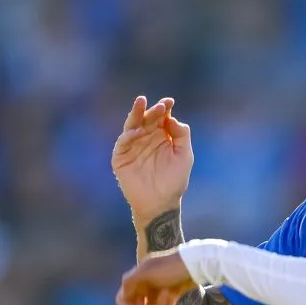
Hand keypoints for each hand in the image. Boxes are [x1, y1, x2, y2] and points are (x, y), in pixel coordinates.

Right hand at [112, 96, 193, 217]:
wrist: (161, 202)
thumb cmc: (174, 179)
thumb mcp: (184, 155)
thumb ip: (181, 135)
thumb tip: (172, 118)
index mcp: (162, 136)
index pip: (162, 117)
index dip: (164, 108)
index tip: (169, 102)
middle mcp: (146, 138)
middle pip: (147, 119)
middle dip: (152, 110)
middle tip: (160, 106)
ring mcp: (133, 146)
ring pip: (132, 126)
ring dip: (136, 114)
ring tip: (141, 103)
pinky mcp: (121, 157)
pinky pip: (123, 143)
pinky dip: (129, 135)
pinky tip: (136, 130)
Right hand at [115, 249, 197, 304]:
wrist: (197, 265)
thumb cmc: (171, 268)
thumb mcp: (148, 271)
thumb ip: (131, 281)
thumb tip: (120, 295)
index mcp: (139, 275)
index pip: (124, 295)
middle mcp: (147, 282)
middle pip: (136, 304)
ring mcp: (160, 288)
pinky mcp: (172, 293)